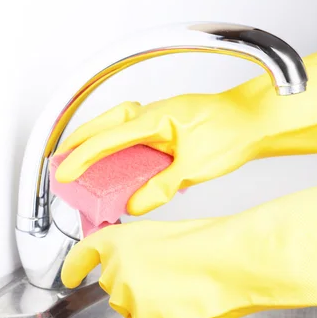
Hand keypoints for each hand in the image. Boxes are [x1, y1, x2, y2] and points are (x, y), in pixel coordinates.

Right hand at [55, 39, 316, 214]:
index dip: (82, 159)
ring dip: (96, 139)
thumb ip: (161, 187)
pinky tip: (120, 161)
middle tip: (60, 157)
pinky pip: (133, 133)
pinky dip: (119, 144)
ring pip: (116, 124)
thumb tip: (135, 204)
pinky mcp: (168, 126)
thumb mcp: (194, 168)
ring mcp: (160, 117)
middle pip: (103, 122)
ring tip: (81, 158)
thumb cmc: (232, 132)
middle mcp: (153, 113)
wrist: (255, 121)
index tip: (65, 175)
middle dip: (78, 139)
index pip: (107, 141)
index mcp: (155, 120)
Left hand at [62, 176, 316, 317]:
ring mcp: (125, 294)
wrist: (229, 262)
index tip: (71, 277)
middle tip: (166, 279)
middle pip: (113, 287)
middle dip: (133, 287)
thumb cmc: (209, 245)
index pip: (85, 254)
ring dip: (147, 305)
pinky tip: (180, 306)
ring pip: (129, 308)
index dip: (75, 267)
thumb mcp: (163, 236)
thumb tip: (139, 266)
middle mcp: (115, 266)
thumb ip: (139, 251)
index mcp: (119, 239)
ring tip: (178, 291)